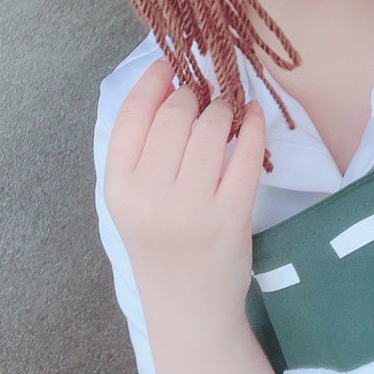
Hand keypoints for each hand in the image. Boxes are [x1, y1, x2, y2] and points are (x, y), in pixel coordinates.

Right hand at [104, 56, 266, 331]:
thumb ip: (140, 149)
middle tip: (204, 96)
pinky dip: (254, 126)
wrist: (188, 309)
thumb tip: (167, 81)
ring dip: (223, 109)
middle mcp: (150, 197)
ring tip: (226, 113)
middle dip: (193, 94)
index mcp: (118, 188)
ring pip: (211, 127)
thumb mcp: (131, 201)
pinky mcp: (231, 216)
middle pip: (175, 115)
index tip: (170, 64)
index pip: (132, 115)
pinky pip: (246, 154)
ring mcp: (192, 208)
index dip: (153, 79)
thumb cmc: (160, 245)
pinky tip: (255, 116)